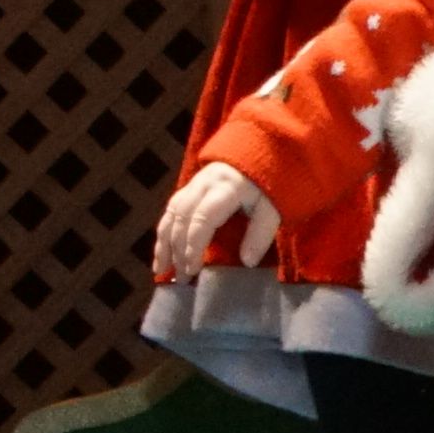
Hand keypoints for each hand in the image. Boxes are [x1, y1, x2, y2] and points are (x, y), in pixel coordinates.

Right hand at [148, 160, 263, 285]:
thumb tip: (247, 262)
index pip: (202, 219)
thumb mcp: (273, 209)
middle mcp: (204, 184)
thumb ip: (261, 234)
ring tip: (162, 270)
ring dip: (164, 244)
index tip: (193, 270)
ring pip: (171, 214)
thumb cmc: (269, 186)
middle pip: (182, 218)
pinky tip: (161, 253)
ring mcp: (194, 183)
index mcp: (226, 188)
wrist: (261, 154)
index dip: (194, 246)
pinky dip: (163, 233)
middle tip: (182, 279)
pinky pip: (170, 211)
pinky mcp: (188, 187)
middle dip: (178, 250)